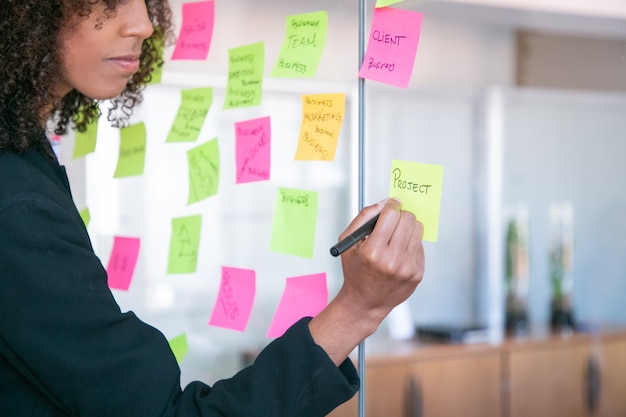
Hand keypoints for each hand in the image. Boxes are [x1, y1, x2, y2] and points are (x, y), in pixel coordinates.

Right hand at [309, 198, 424, 364]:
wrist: (366, 302)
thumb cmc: (356, 272)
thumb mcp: (349, 243)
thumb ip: (363, 218)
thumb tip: (385, 203)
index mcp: (372, 252)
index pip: (391, 215)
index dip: (391, 206)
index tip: (391, 206)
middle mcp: (392, 260)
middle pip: (408, 219)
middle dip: (400, 215)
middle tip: (393, 220)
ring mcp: (407, 268)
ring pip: (417, 229)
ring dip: (407, 227)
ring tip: (396, 235)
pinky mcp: (417, 273)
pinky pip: (420, 245)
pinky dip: (410, 243)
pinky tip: (399, 251)